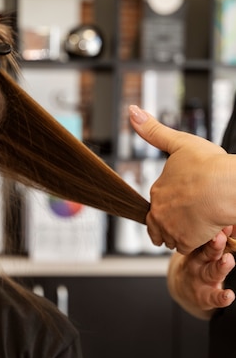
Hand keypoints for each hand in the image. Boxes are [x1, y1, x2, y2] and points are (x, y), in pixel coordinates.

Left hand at [128, 105, 234, 253]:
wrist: (228, 187)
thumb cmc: (209, 165)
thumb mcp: (180, 142)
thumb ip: (154, 131)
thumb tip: (132, 111)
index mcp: (157, 190)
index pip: (158, 202)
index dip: (175, 200)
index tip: (188, 198)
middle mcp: (158, 211)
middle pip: (160, 222)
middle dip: (174, 219)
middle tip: (195, 211)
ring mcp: (169, 228)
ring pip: (171, 236)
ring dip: (183, 231)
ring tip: (201, 219)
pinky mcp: (184, 241)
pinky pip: (185, 246)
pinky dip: (195, 240)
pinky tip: (206, 228)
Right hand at [167, 228, 234, 319]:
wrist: (183, 290)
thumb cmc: (197, 265)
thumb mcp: (200, 250)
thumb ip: (213, 240)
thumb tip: (230, 224)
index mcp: (198, 250)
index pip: (204, 239)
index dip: (210, 232)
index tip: (218, 223)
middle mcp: (198, 263)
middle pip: (207, 253)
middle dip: (214, 245)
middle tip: (220, 237)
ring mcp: (201, 279)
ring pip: (212, 272)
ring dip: (220, 266)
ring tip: (228, 260)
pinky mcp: (205, 296)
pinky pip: (213, 297)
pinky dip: (221, 297)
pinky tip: (229, 295)